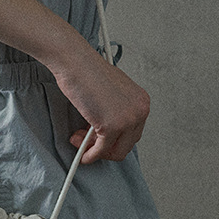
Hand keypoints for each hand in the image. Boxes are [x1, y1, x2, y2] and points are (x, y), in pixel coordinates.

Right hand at [50, 43, 150, 162]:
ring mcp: (128, 120)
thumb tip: (109, 133)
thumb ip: (116, 111)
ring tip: (79, 141)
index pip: (134, 132)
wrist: (76, 63)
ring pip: (117, 151)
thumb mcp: (113, 93)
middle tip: (87, 141)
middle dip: (106, 147)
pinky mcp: (112, 127)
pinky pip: (101, 150)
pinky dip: (90, 155)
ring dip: (95, 151)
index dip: (115, 138)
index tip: (99, 138)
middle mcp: (140, 112)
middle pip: (127, 144)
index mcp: (142, 102)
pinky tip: (82, 154)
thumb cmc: (88, 72)